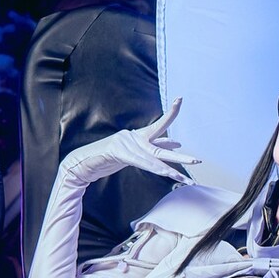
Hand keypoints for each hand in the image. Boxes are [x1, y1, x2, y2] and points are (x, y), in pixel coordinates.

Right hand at [60, 99, 203, 186]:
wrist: (82, 162)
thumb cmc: (106, 159)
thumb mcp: (130, 154)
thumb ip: (149, 151)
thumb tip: (172, 146)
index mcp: (137, 136)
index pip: (158, 126)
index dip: (170, 113)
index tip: (179, 100)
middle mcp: (134, 138)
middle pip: (160, 145)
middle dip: (179, 155)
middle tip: (196, 161)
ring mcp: (126, 144)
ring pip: (153, 158)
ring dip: (169, 170)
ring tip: (184, 177)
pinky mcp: (118, 152)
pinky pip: (140, 161)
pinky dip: (153, 168)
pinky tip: (165, 173)